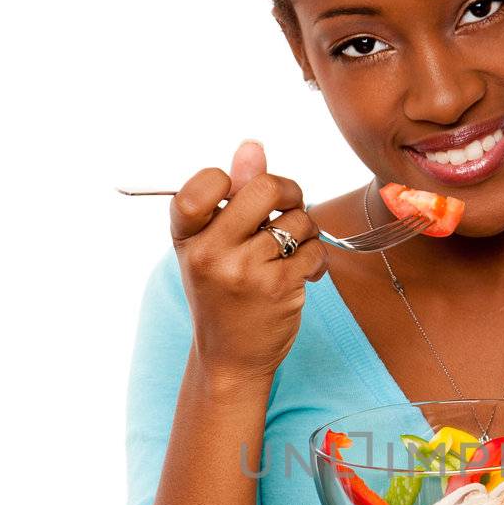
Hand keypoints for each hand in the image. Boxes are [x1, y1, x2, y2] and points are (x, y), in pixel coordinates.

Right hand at [171, 140, 328, 384]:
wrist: (230, 357)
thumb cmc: (222, 294)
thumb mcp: (212, 247)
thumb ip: (232, 197)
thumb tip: (253, 147)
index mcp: (187, 237)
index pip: (203, 185)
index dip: (229, 179)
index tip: (238, 194)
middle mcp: (211, 253)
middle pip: (265, 188)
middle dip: (288, 191)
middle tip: (289, 206)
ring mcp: (245, 271)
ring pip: (297, 221)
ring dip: (304, 231)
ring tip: (291, 251)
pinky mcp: (280, 288)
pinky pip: (314, 249)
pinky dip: (316, 258)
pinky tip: (303, 273)